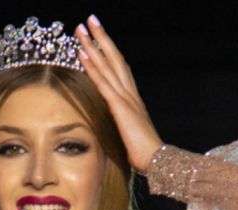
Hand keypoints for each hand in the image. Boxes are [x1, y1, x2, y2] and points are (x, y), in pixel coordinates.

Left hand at [73, 15, 162, 173]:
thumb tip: (114, 124)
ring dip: (93, 45)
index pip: (119, 68)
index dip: (108, 51)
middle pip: (114, 58)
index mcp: (132, 98)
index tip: (97, 36)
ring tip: (81, 29)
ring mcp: (125, 97)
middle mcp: (129, 92)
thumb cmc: (144, 152)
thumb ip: (122, 123)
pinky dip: (92, 66)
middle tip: (89, 20)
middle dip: (101, 38)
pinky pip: (102, 81)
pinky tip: (83, 53)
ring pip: (107, 64)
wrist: (156, 159)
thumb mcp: (129, 133)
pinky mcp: (119, 106)